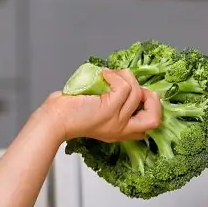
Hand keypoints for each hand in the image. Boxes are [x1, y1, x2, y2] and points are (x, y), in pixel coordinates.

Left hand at [38, 68, 161, 142]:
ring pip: (138, 92)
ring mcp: (116, 119)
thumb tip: (123, 81)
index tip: (138, 93)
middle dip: (151, 98)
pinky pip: (124, 86)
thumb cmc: (67, 113)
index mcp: (120, 131)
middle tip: (130, 86)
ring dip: (124, 77)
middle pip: (155, 118)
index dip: (152, 107)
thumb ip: (112, 105)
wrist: (52, 120)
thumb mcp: (96, 114)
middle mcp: (121, 129)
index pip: (151, 125)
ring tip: (109, 75)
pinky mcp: (109, 108)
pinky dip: (114, 75)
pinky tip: (102, 75)